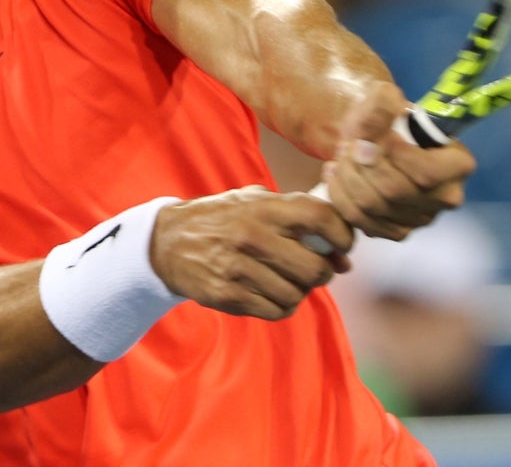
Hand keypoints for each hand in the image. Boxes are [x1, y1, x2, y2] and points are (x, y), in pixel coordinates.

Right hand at [148, 186, 353, 320]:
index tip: (343, 246)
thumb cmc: (222, 219)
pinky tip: (270, 293)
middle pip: (315, 268)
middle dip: (323, 272)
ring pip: (297, 294)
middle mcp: (252, 237)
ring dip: (299, 291)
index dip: (343, 234)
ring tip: (285, 280)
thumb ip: (295, 215)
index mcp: (262, 207)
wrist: (167, 242)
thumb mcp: (252, 201)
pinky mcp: (227, 295)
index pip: (320, 218)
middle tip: (315, 269)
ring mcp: (238, 269)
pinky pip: (276, 310)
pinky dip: (281, 306)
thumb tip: (341, 254)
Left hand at [320, 82, 475, 240]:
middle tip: (349, 144)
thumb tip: (383, 103)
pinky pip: (360, 220)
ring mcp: (420, 219)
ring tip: (341, 155)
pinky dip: (340, 194)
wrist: (376, 143)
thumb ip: (384, 102)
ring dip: (348, 177)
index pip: (426, 172)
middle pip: (394, 191)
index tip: (368, 136)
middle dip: (363, 165)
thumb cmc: (389, 122)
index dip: (393, 155)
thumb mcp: (386, 102)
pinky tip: (335, 173)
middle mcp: (444, 198)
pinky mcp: (394, 231)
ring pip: (373, 206)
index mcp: (458, 166)